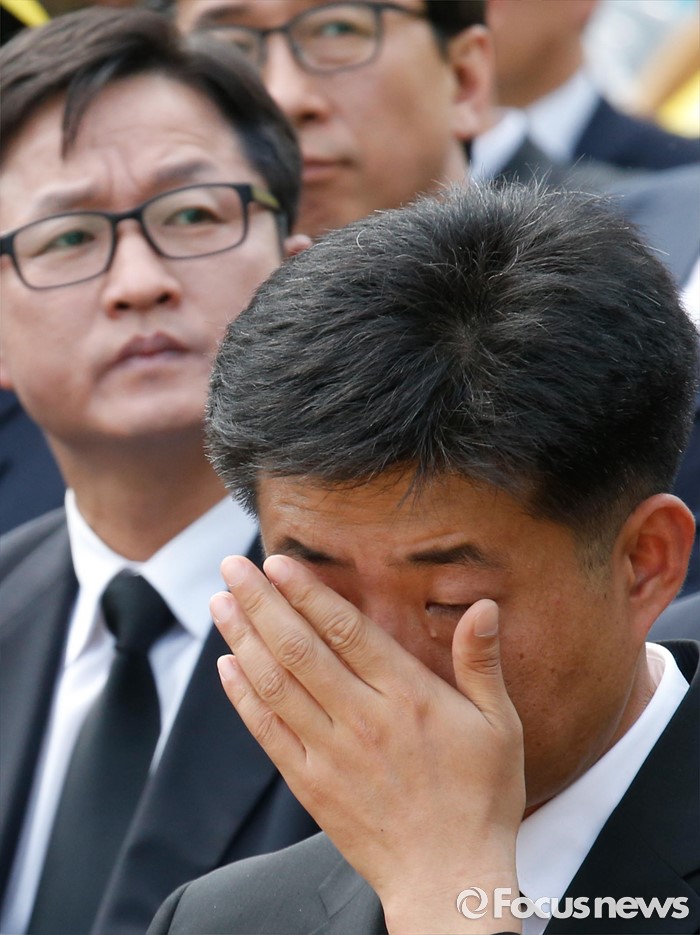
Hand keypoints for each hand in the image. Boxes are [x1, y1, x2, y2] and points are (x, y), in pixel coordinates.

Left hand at [211, 554, 524, 933]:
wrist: (448, 878)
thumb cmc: (480, 798)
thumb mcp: (500, 725)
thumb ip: (482, 663)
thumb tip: (485, 607)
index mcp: (407, 696)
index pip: (345, 630)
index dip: (307, 592)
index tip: (277, 563)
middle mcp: (362, 718)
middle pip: (298, 648)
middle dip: (261, 602)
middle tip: (233, 567)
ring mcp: (330, 752)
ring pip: (275, 684)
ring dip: (243, 639)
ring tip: (220, 604)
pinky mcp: (310, 784)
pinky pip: (268, 732)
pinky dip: (243, 697)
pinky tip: (228, 666)